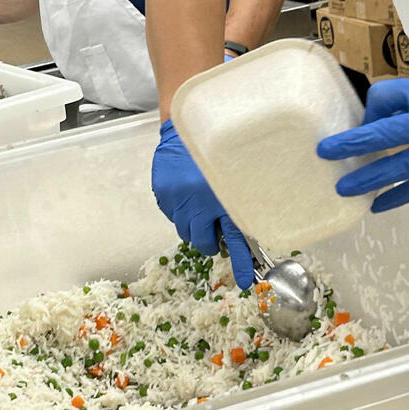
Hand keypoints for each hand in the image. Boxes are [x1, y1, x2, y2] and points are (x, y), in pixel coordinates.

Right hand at [150, 120, 255, 288]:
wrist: (188, 127)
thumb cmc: (218, 151)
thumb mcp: (237, 177)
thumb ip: (240, 203)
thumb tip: (246, 230)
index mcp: (223, 200)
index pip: (235, 240)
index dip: (241, 263)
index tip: (244, 282)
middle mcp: (199, 204)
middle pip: (201, 241)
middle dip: (207, 239)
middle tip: (211, 228)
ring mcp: (177, 201)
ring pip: (184, 230)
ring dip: (193, 222)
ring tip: (198, 202)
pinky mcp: (162, 194)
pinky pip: (171, 214)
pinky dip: (179, 208)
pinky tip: (185, 191)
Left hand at [320, 77, 408, 212]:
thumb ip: (404, 100)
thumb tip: (370, 119)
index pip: (385, 99)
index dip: (369, 109)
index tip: (361, 119)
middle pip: (385, 136)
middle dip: (353, 144)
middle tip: (325, 152)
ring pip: (397, 169)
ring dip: (368, 179)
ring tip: (343, 188)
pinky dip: (395, 199)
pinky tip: (375, 206)